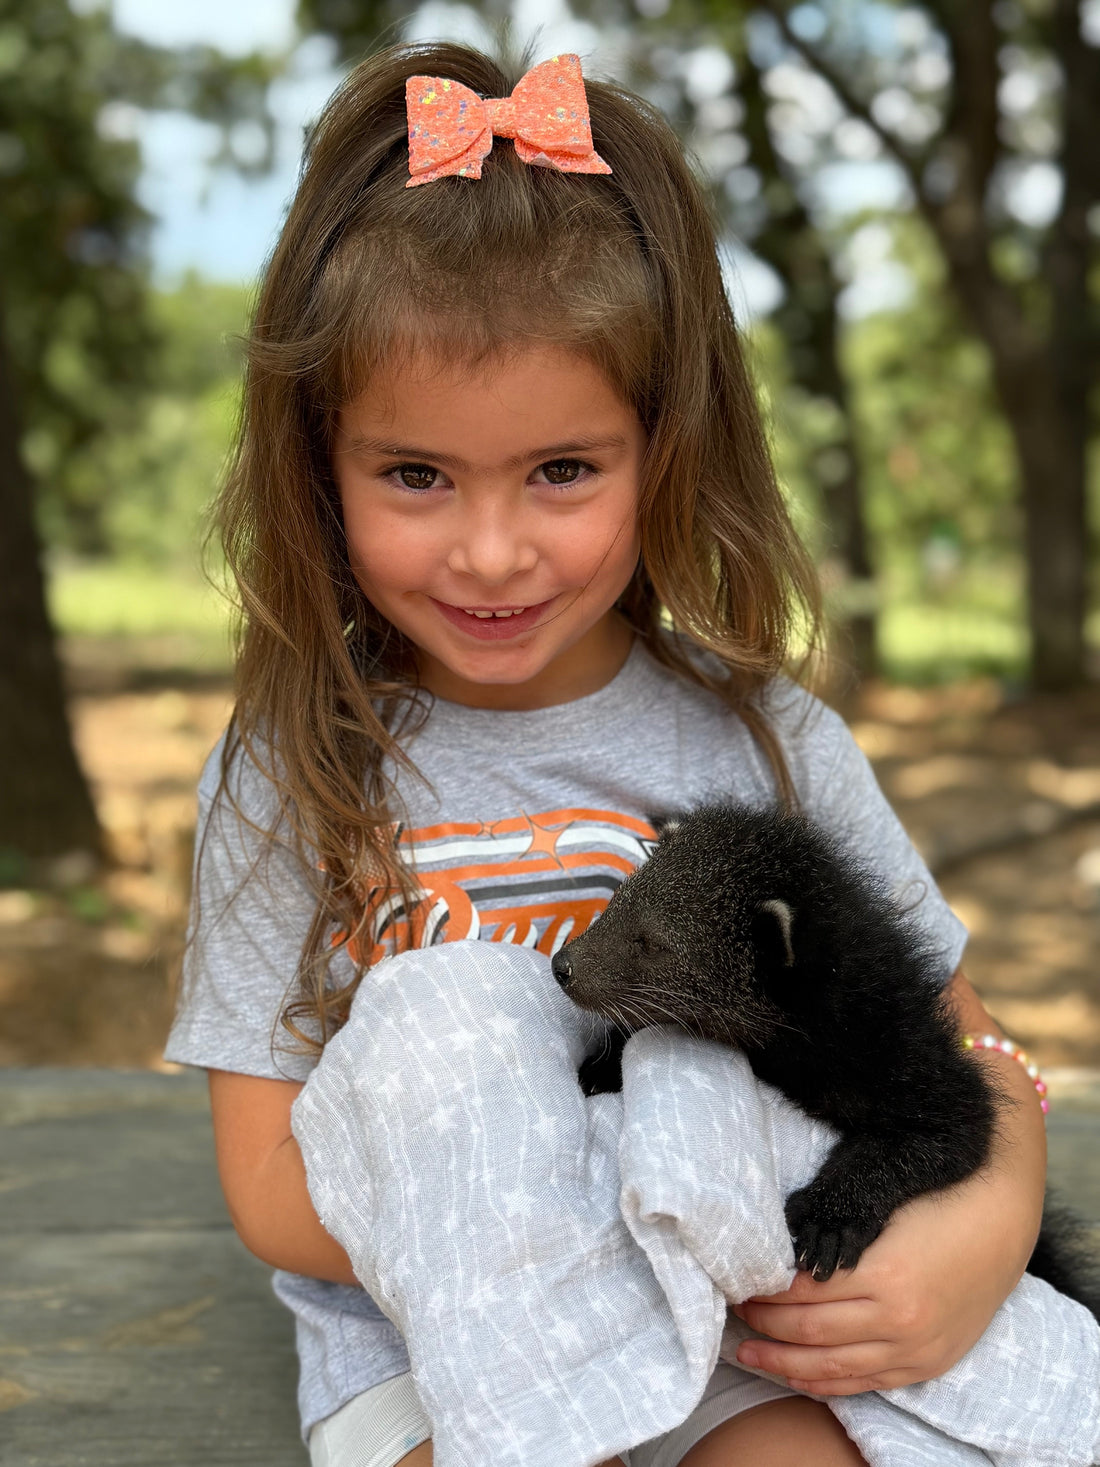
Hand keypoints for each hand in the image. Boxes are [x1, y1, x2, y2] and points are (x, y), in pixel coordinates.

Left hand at [732, 1162, 1039, 1395]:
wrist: (1000, 1223)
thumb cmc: (935, 1203)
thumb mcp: (881, 1211)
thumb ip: (835, 1236)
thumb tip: (778, 1254)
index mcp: (884, 1273)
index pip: (802, 1292)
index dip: (764, 1290)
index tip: (737, 1282)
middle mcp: (898, 1319)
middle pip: (809, 1331)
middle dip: (764, 1324)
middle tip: (734, 1310)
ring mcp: (913, 1348)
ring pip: (831, 1367)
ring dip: (781, 1361)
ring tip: (747, 1350)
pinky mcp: (924, 1364)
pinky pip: (863, 1384)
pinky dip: (823, 1383)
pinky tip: (792, 1373)